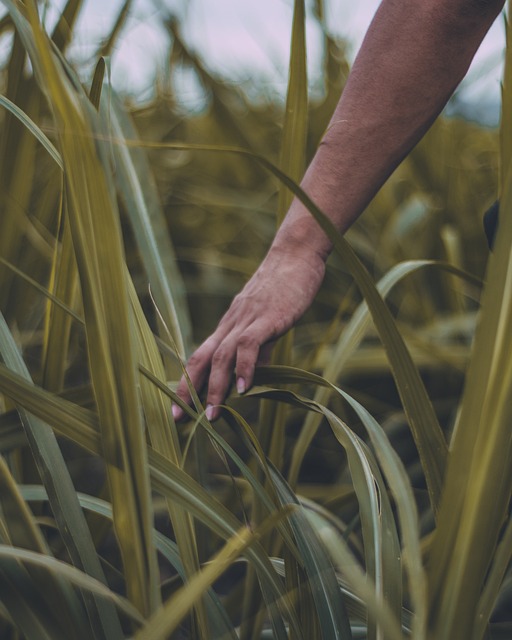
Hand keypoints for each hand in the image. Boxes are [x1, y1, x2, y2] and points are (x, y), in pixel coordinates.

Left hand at [173, 241, 325, 420]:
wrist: (296, 254)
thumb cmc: (284, 289)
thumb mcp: (267, 324)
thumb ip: (258, 351)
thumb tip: (251, 379)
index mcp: (229, 326)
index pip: (200, 357)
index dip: (186, 384)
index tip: (178, 410)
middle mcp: (231, 323)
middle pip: (201, 358)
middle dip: (188, 390)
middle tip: (180, 418)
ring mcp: (247, 319)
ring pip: (222, 355)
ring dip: (215, 386)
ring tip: (212, 414)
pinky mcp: (268, 317)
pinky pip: (250, 344)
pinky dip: (245, 367)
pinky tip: (245, 389)